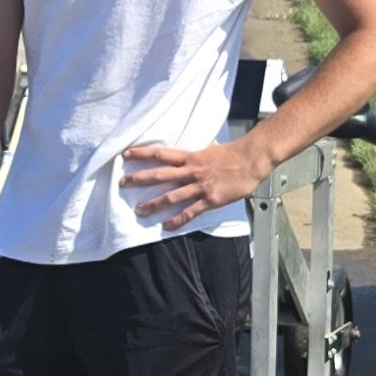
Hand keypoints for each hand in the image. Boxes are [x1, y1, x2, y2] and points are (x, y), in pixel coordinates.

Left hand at [121, 135, 263, 228]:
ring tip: (139, 211)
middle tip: (123, 184)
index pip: (161, 154)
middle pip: (160, 175)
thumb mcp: (211, 149)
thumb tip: (195, 151)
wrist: (252, 160)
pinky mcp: (210, 199)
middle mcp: (191, 171)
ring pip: (171, 196)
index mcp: (191, 157)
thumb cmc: (234, 154)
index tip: (126, 155)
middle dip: (140, 179)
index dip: (142, 154)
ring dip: (154, 204)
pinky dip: (177, 220)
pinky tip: (166, 226)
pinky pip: (190, 211)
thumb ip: (199, 154)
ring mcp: (200, 186)